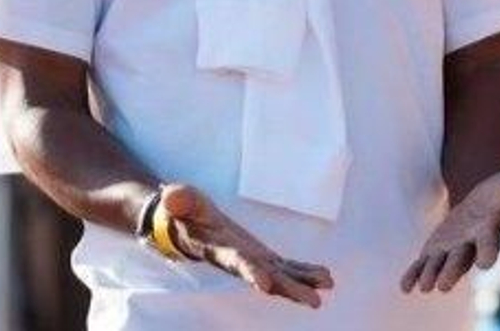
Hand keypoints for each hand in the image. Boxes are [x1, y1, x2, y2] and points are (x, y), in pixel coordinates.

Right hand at [160, 185, 333, 306]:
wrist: (190, 227)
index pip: (237, 263)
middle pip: (268, 279)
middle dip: (291, 290)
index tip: (266, 285)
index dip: (251, 273)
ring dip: (304, 283)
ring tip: (327, 286)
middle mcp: (240, 262)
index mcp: (221, 250)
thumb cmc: (186, 213)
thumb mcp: (182, 201)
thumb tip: (171, 197)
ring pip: (282, 276)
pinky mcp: (263, 258)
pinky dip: (304, 272)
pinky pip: (286, 268)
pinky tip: (323, 276)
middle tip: (314, 301)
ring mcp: (254, 261)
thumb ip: (180, 199)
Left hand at [400, 156, 499, 293]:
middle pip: (460, 260)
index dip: (487, 252)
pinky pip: (423, 265)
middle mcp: (471, 245)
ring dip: (430, 275)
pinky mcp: (436, 250)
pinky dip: (414, 275)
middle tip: (442, 287)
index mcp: (490, 231)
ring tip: (421, 288)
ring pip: (439, 265)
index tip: (485, 264)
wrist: (483, 203)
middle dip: (451, 271)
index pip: (489, 244)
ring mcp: (453, 250)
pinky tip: (405, 287)